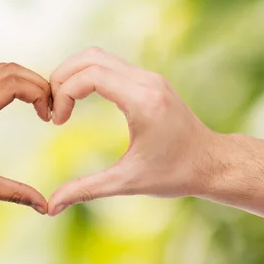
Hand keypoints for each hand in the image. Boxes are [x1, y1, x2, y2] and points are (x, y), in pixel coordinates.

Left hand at [0, 63, 51, 213]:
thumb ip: (14, 193)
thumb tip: (44, 207)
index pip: (12, 84)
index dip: (38, 93)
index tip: (47, 117)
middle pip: (11, 70)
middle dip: (38, 84)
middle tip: (50, 110)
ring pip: (2, 70)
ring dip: (27, 81)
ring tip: (41, 106)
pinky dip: (15, 84)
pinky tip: (24, 105)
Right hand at [48, 48, 216, 215]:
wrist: (212, 163)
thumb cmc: (175, 174)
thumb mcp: (127, 182)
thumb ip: (86, 190)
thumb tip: (51, 207)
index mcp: (143, 101)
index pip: (90, 75)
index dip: (64, 93)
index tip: (58, 122)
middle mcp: (147, 81)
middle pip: (90, 57)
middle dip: (62, 78)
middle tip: (53, 108)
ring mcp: (149, 77)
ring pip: (99, 56)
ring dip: (74, 74)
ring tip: (62, 103)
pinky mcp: (149, 80)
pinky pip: (110, 65)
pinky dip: (88, 76)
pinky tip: (80, 100)